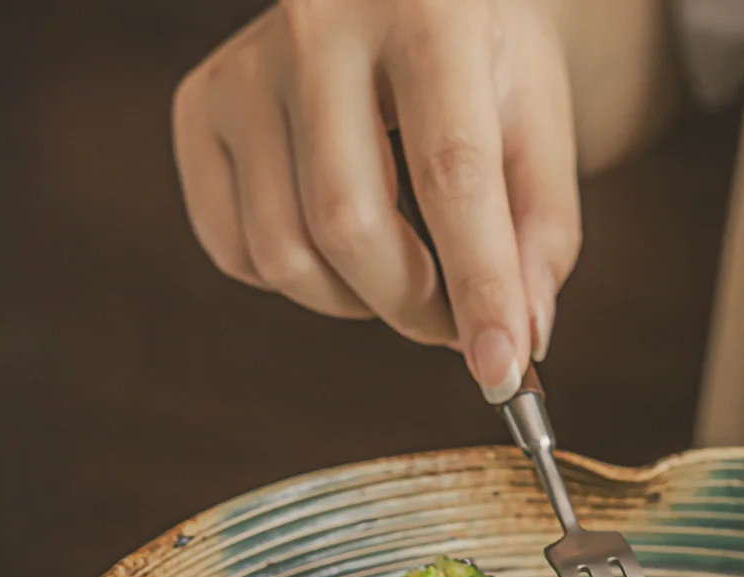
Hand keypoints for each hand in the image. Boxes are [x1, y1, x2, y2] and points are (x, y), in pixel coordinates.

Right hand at [172, 0, 581, 398]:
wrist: (409, 1)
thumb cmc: (485, 69)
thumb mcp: (541, 130)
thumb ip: (542, 238)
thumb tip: (519, 344)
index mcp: (427, 10)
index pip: (450, 175)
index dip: (479, 288)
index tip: (502, 373)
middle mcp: (317, 22)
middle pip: (348, 224)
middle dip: (412, 306)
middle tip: (453, 321)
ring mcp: (245, 65)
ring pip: (285, 252)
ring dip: (356, 302)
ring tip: (404, 272)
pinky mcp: (200, 107)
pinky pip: (237, 250)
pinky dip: (298, 281)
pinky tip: (340, 244)